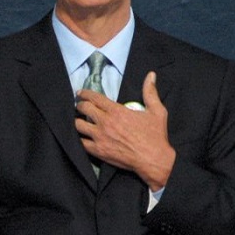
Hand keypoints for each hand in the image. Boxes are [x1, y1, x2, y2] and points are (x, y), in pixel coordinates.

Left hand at [75, 71, 175, 189]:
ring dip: (78, 121)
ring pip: (78, 125)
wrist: (153, 160)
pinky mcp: (99, 151)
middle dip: (80, 105)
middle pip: (83, 109)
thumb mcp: (157, 111)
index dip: (85, 94)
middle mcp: (105, 122)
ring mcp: (100, 137)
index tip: (80, 93)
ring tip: (81, 121)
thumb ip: (150, 92)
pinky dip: (81, 139)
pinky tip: (84, 137)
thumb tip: (151, 75)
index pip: (94, 98)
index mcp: (117, 111)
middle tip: (80, 106)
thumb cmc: (155, 136)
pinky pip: (81, 143)